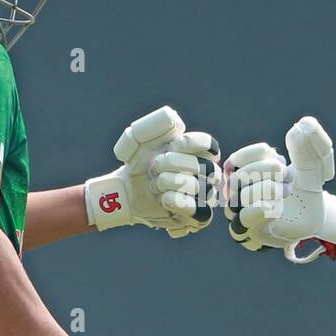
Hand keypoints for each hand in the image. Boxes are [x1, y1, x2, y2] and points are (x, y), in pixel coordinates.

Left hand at [85, 106, 220, 237]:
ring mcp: (205, 194)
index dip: (188, 145)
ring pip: (198, 187)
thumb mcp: (138, 138)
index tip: (170, 146)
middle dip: (172, 164)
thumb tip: (174, 119)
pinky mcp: (199, 216)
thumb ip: (154, 124)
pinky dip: (178, 203)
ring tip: (154, 185)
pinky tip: (163, 198)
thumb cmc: (137, 162)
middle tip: (154, 168)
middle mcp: (207, 172)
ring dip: (168, 183)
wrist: (126, 190)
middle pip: (204, 166)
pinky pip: (200, 210)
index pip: (209, 145)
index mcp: (198, 151)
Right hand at [223, 116, 335, 262]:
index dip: (261, 156)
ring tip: (286, 192)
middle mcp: (239, 192)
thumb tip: (300, 127)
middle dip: (269, 172)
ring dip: (268, 190)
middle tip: (289, 178)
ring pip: (241, 195)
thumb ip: (305, 148)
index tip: (281, 160)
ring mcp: (241, 212)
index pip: (238, 158)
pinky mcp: (249, 231)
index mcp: (248, 171)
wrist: (315, 219)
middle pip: (240, 175)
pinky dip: (263, 208)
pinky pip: (246, 216)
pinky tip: (278, 207)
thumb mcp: (311, 166)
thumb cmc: (306, 190)